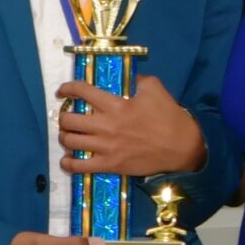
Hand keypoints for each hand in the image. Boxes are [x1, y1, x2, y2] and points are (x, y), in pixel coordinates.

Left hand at [56, 75, 204, 176]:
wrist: (182, 147)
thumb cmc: (168, 117)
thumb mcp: (154, 88)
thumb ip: (136, 80)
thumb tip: (125, 78)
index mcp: (115, 104)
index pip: (81, 91)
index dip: (67, 89)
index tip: (62, 92)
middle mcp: (106, 125)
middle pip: (69, 119)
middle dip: (63, 117)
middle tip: (68, 117)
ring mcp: (106, 147)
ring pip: (70, 141)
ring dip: (64, 137)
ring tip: (69, 135)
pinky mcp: (110, 165)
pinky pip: (80, 166)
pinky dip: (68, 163)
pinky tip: (67, 160)